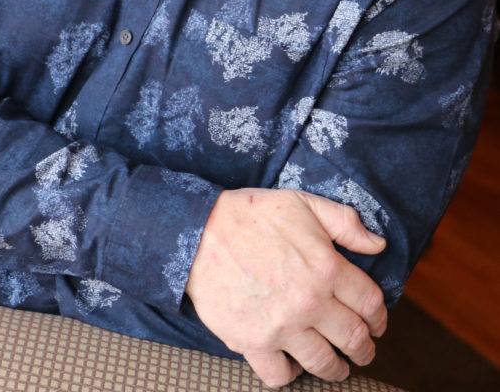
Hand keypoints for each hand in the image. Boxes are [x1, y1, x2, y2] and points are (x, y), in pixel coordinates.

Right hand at [185, 188, 386, 388]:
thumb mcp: (302, 203)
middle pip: (354, 338)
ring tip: (337, 367)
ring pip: (324, 363)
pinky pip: (280, 375)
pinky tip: (292, 364)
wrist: (199, 231)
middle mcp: (309, 301)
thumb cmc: (252, 214)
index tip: (376, 322)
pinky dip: (290, 375)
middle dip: (365, 348)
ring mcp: (281, 326)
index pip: (370, 303)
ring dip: (337, 369)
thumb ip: (344, 222)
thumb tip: (379, 244)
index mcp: (326, 267)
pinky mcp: (253, 342)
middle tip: (364, 351)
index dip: (379, 317)